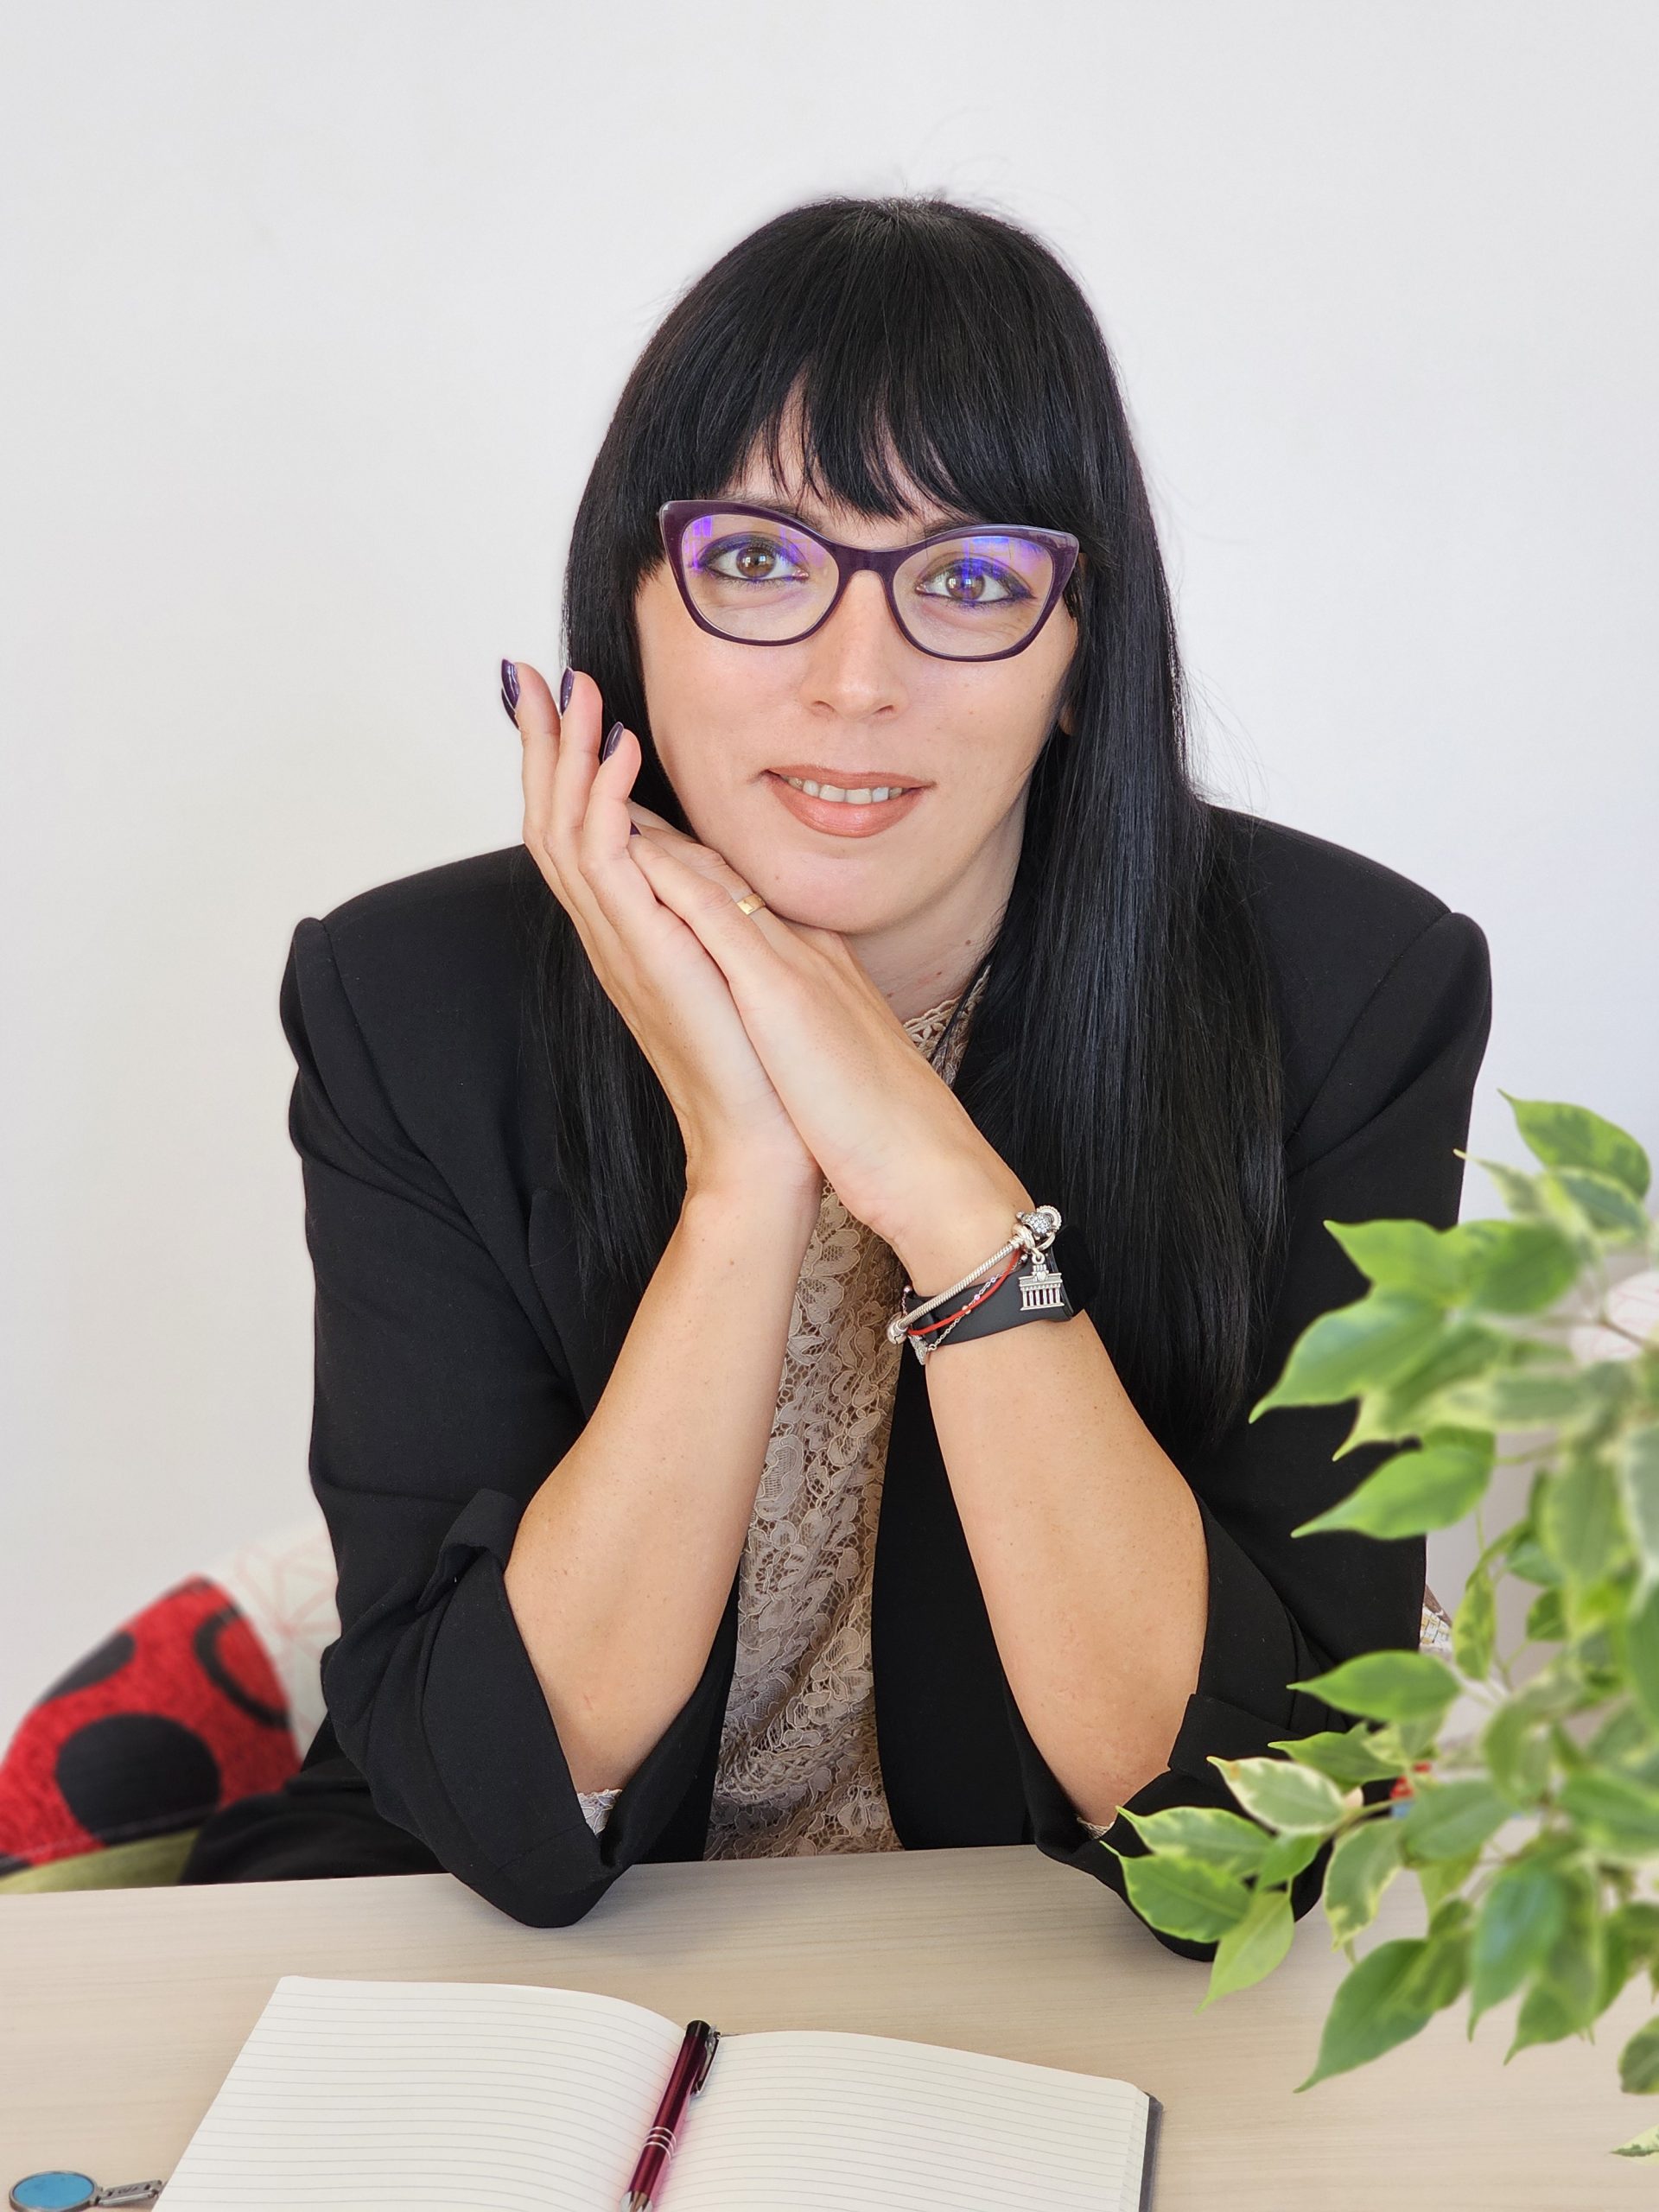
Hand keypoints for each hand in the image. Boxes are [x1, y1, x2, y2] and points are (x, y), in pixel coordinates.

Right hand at [514, 663, 823, 1210]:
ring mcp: (621, 943)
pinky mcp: (644, 952)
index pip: (580, 832)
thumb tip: (708, 865)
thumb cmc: (760, 1068)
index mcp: (631, 932)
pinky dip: (607, 798)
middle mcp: (612, 934)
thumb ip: (707, 913)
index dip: (564, 766)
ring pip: (564, 828)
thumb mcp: (731, 964)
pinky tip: (623, 749)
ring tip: (572, 690)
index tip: (561, 703)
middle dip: (544, 744)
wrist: (766, 1145)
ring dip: (567, 753)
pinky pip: (608, 860)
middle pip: (551, 819)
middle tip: (531, 676)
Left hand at [622, 795, 1025, 1261]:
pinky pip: (722, 920)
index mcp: (812, 968)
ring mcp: (795, 964)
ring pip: (716, 876)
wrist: (921, 1159)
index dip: (687, 859)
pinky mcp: (784, 992)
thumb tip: (777, 1014)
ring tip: (598, 780)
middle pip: (721, 872)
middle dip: (657, 825)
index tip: (638, 828)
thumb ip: (808, 1019)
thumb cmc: (878, 1122)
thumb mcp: (833, 1052)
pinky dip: (676, 880)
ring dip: (655, 827)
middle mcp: (803, 950)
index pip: (739, 899)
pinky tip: (636, 851)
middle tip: (600, 776)